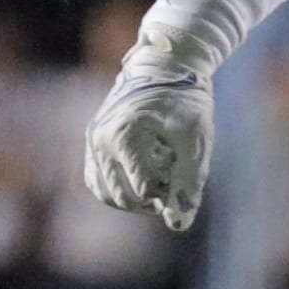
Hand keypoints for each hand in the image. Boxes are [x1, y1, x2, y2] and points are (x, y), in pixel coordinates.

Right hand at [83, 46, 213, 231]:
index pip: (141, 189)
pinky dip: (120, 186)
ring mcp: (93, 140)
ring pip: (105, 192)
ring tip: (161, 179)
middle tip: (175, 180)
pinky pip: (98, 179)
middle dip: (151, 198)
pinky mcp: (94, 141)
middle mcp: (99, 139)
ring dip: (134, 196)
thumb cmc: (187, 100)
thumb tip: (179, 225)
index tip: (184, 178)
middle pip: (121, 196)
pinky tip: (146, 176)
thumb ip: (189, 182)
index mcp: (122, 136)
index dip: (167, 193)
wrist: (171, 64)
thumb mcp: (196, 139)